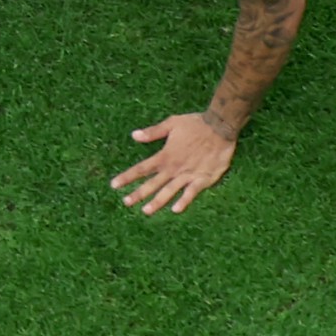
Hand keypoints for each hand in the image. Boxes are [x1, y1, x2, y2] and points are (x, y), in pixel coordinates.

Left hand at [109, 113, 236, 214]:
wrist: (220, 127)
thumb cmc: (195, 124)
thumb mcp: (171, 123)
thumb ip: (153, 132)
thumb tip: (134, 135)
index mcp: (164, 155)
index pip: (142, 169)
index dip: (127, 177)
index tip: (114, 185)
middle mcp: (174, 168)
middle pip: (153, 183)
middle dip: (138, 194)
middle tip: (126, 202)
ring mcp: (188, 174)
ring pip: (169, 191)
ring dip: (157, 202)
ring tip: (146, 211)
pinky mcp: (203, 179)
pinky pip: (192, 193)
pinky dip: (184, 201)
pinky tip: (176, 210)